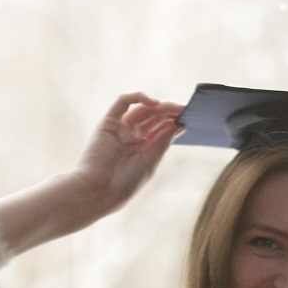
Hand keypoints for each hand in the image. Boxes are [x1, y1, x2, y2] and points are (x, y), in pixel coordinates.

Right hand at [68, 92, 185, 220]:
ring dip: (159, 106)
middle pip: (153, 117)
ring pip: (142, 109)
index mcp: (143, 148)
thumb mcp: (150, 161)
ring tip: (173, 107)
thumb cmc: (124, 182)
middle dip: (169, 112)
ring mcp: (120, 128)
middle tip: (185, 109)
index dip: (174, 122)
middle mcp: (132, 136)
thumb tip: (178, 124)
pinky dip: (137, 97)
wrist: (98, 190)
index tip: (189, 117)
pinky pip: (122, 102)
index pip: (161, 129)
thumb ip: (162, 141)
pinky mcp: (108, 122)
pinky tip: (153, 102)